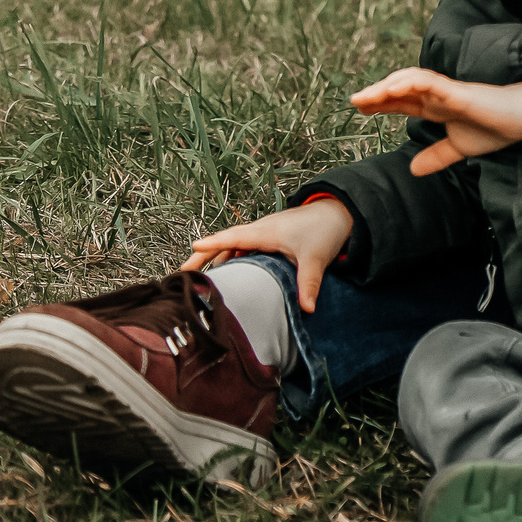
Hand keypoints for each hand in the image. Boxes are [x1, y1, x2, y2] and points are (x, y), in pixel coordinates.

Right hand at [182, 197, 353, 312]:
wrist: (339, 212)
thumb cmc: (325, 229)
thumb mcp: (315, 258)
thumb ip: (308, 283)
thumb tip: (307, 309)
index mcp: (266, 232)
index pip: (233, 238)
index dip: (213, 244)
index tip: (192, 248)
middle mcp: (261, 230)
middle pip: (226, 242)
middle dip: (204, 255)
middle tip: (182, 272)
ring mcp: (264, 233)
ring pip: (234, 246)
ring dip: (216, 258)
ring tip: (198, 277)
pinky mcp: (270, 238)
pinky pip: (244, 248)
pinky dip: (231, 257)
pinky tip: (227, 271)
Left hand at [350, 67, 521, 176]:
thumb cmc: (496, 129)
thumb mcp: (459, 148)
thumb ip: (436, 156)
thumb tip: (413, 170)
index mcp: (437, 106)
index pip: (403, 101)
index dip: (381, 103)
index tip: (360, 108)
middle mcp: (438, 95)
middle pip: (401, 89)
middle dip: (376, 94)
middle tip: (355, 101)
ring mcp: (447, 90)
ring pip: (410, 80)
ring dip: (387, 86)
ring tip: (367, 97)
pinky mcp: (458, 91)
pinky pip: (429, 81)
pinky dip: (409, 82)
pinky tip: (394, 89)